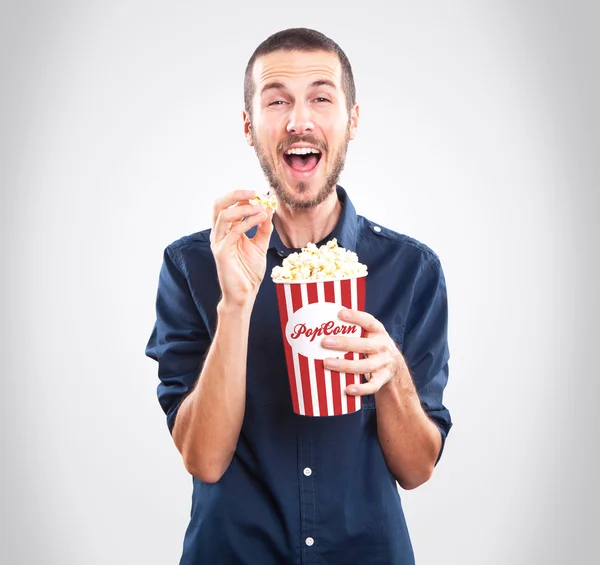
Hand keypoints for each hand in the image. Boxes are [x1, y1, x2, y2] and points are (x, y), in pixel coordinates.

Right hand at [210, 190, 274, 307]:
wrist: (245, 294)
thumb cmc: (249, 271)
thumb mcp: (260, 244)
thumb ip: (263, 227)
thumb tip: (269, 208)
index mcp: (226, 230)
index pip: (229, 204)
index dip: (244, 196)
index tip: (263, 195)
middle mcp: (219, 233)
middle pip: (219, 204)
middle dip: (237, 194)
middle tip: (256, 192)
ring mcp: (218, 242)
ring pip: (224, 215)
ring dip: (244, 207)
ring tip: (262, 207)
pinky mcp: (221, 252)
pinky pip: (233, 231)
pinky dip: (248, 221)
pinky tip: (261, 219)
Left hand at [321, 309, 404, 395]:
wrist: (395, 365)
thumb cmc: (373, 344)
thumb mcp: (369, 333)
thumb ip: (354, 327)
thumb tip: (325, 317)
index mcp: (378, 332)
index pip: (369, 321)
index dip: (356, 317)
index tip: (340, 313)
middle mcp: (382, 347)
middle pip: (363, 345)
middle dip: (343, 343)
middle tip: (324, 342)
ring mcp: (383, 363)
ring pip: (364, 366)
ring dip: (345, 365)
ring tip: (326, 363)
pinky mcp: (382, 379)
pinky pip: (372, 386)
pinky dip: (361, 389)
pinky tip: (348, 389)